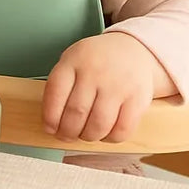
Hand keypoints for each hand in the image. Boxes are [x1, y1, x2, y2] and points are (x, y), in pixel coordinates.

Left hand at [42, 32, 175, 142]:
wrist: (132, 49)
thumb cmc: (95, 61)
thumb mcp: (72, 60)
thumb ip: (61, 85)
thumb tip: (52, 123)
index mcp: (74, 61)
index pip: (55, 93)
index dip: (50, 117)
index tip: (50, 128)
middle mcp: (96, 71)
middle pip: (76, 112)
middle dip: (68, 132)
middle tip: (66, 136)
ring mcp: (118, 85)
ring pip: (98, 124)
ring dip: (88, 136)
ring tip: (85, 135)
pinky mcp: (138, 99)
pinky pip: (122, 129)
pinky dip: (110, 138)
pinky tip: (105, 134)